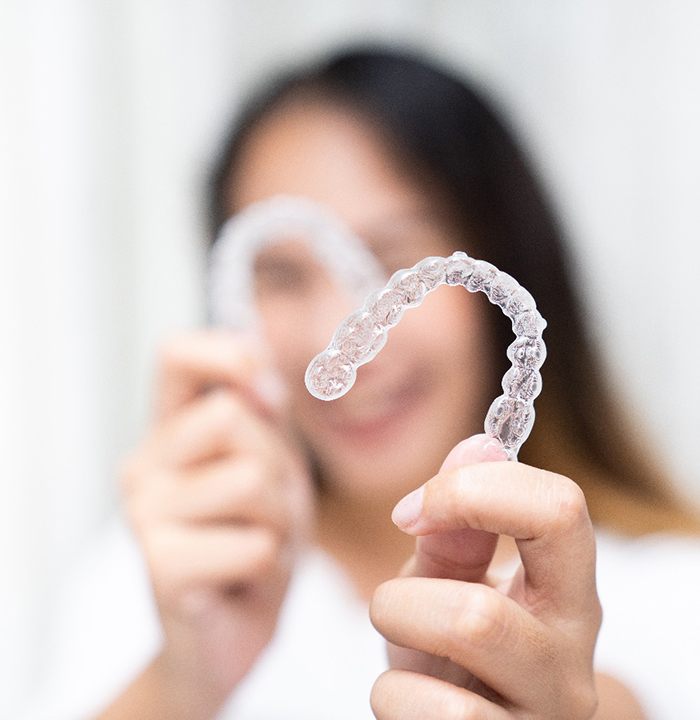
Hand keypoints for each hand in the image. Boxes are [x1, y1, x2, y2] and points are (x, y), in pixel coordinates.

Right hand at [118, 330, 312, 716]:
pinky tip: (242, 579)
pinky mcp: (159, 568)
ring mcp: (144, 514)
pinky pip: (254, 543)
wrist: (230, 630)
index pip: (177, 354)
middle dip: (277, 466)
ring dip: (280, 519)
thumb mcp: (271, 464)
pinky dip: (269, 565)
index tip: (265, 396)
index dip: (227, 355)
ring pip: (252, 479)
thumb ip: (264, 412)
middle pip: (233, 417)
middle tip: (267, 509)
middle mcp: (144, 464)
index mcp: (170, 431)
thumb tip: (258, 368)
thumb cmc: (252, 538)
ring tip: (257, 543)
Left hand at [369, 434, 601, 718]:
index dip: (471, 491)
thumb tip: (480, 441)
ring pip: (457, 658)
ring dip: (397, 634)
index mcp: (566, 589)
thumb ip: (459, 522)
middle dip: (408, 594)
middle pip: (484, 610)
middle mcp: (570, 658)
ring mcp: (544, 715)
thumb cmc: (457, 646)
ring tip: (400, 642)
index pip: (559, 510)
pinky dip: (392, 697)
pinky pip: (429, 717)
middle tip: (391, 601)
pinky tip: (407, 697)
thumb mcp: (450, 579)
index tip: (410, 510)